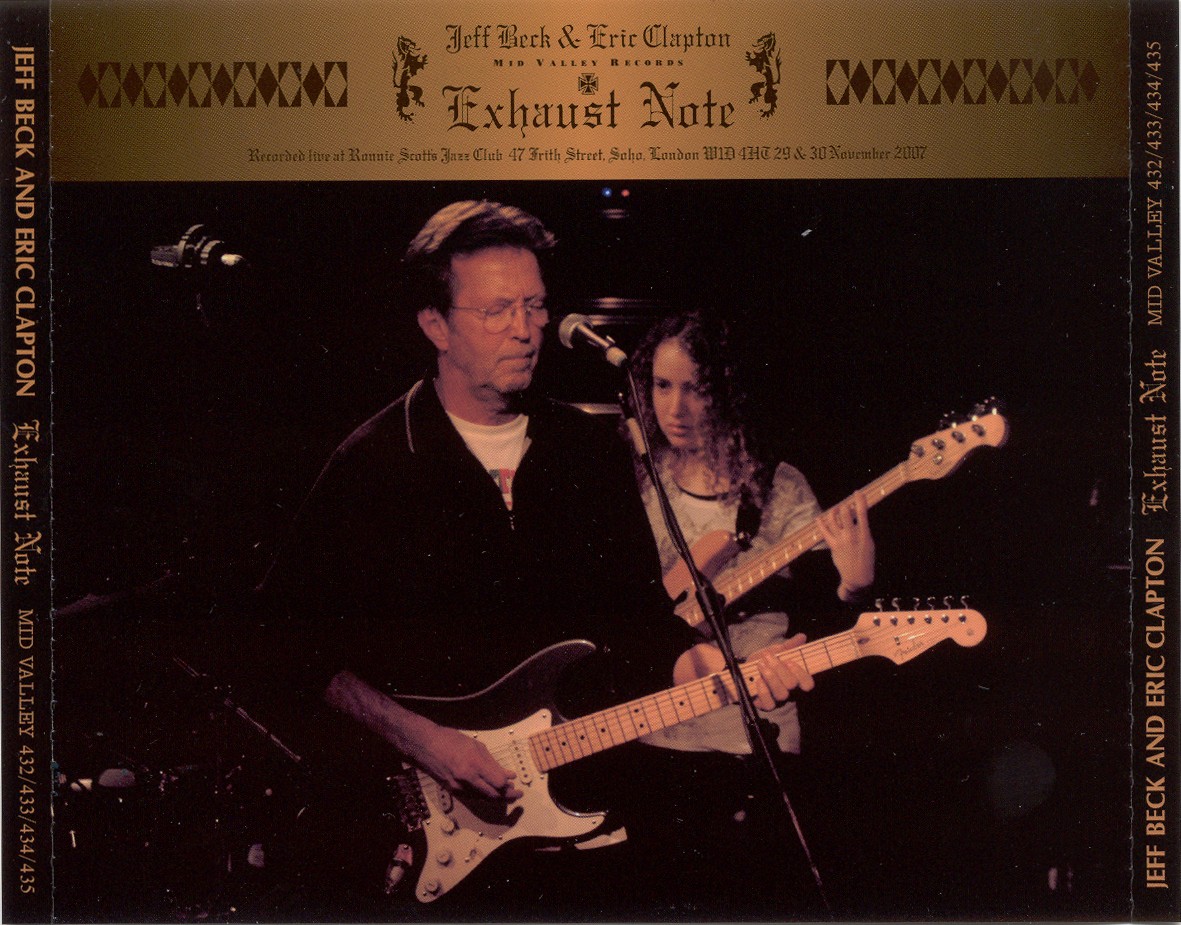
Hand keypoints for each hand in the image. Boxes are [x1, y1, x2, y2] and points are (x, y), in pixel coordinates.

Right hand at [324, 670, 520, 800]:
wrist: (423, 745)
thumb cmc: (447, 739)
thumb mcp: (474, 745)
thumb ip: (491, 762)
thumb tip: (506, 774)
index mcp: (473, 764)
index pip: (498, 783)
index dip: (508, 786)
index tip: (515, 783)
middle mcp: (466, 779)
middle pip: (492, 795)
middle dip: (507, 797)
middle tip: (516, 795)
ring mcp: (458, 787)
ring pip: (483, 798)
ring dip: (496, 798)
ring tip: (506, 794)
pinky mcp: (452, 790)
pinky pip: (472, 796)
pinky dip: (483, 795)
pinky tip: (489, 790)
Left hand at [673, 633, 813, 709]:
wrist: (731, 673)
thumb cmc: (753, 663)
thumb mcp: (769, 650)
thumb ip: (786, 645)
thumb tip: (802, 636)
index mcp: (790, 677)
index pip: (807, 682)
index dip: (804, 675)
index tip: (794, 664)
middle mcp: (784, 691)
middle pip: (793, 687)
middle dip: (782, 671)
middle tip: (769, 659)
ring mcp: (772, 699)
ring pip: (781, 695)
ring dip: (771, 679)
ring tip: (760, 666)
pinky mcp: (759, 705)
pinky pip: (766, 704)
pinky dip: (761, 692)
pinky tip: (755, 683)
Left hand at [817, 491, 874, 599]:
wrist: (858, 577)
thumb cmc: (866, 558)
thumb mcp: (869, 542)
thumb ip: (862, 529)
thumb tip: (856, 516)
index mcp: (864, 534)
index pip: (862, 513)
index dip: (859, 500)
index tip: (858, 492)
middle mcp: (852, 536)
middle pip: (845, 513)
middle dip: (844, 506)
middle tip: (844, 506)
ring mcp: (841, 540)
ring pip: (833, 520)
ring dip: (833, 512)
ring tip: (835, 511)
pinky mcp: (833, 545)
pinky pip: (824, 531)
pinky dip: (821, 523)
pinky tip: (820, 518)